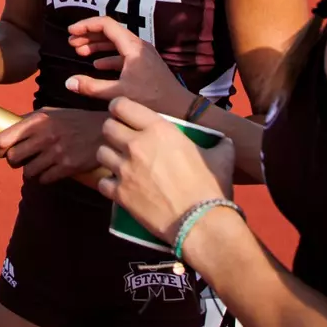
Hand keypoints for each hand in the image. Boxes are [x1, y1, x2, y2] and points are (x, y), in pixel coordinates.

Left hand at [0, 108, 105, 182]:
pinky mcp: (67, 167)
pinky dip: (44, 177)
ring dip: (30, 170)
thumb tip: (9, 128)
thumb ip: (31, 120)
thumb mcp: (52, 112)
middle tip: (21, 159)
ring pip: (27, 172)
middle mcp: (44, 136)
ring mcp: (55, 153)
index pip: (3, 138)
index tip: (1, 150)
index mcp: (37, 121)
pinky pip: (44, 179)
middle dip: (14, 161)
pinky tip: (51, 170)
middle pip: (13, 158)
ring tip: (38, 165)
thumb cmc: (77, 120)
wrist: (105, 130)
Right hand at [64, 16, 191, 112]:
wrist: (180, 108)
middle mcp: (138, 45)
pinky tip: (97, 65)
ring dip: (97, 45)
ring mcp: (142, 54)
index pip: (106, 24)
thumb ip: (92, 87)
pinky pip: (122, 54)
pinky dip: (108, 56)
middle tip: (71, 43)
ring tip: (80, 52)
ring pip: (115, 42)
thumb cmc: (152, 99)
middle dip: (89, 35)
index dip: (86, 25)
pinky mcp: (144, 63)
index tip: (71, 32)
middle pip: (110, 31)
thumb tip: (68, 82)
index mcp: (132, 46)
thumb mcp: (119, 93)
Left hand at [95, 98, 235, 243]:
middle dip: (112, 131)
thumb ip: (219, 144)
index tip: (122, 114)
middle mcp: (136, 145)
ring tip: (119, 163)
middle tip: (121, 140)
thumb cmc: (211, 187)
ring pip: (101, 152)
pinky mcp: (120, 193)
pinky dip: (108, 184)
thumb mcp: (221, 157)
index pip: (122, 105)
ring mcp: (125, 169)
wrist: (201, 222)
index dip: (119, 108)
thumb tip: (225, 141)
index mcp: (159, 129)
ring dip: (109, 156)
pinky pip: (102, 182)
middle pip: (107, 127)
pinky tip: (119, 187)